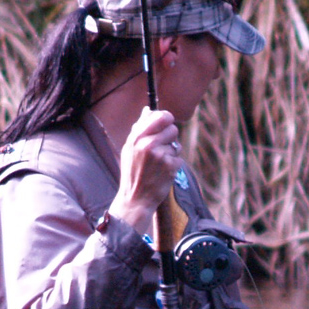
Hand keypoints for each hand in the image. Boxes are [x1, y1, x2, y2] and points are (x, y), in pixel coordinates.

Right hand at [107, 107, 182, 235]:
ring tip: (159, 163)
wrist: (135, 198)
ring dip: (171, 153)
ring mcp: (159, 155)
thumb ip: (139, 129)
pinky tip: (163, 173)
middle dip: (171, 137)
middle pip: (172, 128)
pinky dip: (173, 165)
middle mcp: (147, 144)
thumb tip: (148, 110)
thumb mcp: (129, 149)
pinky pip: (178, 158)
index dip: (166, 118)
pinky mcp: (170, 166)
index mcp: (136, 138)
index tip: (167, 122)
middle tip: (163, 147)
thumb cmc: (133, 173)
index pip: (159, 116)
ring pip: (176, 144)